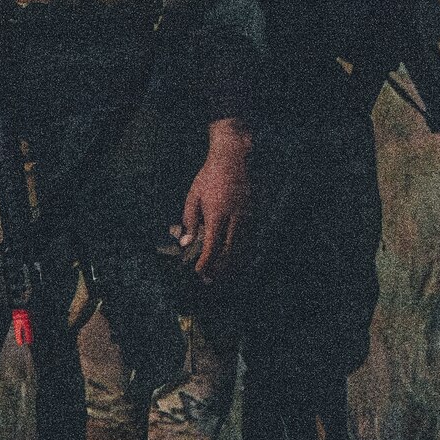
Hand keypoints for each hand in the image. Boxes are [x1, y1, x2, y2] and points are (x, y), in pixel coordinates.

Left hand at [177, 118, 252, 280]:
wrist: (233, 158)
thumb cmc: (209, 177)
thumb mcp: (193, 196)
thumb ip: (189, 220)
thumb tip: (185, 243)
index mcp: (217, 215)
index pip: (212, 247)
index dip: (205, 263)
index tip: (198, 273)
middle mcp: (235, 219)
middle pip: (229, 253)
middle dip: (220, 269)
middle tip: (210, 281)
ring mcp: (246, 217)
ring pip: (242, 248)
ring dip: (231, 264)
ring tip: (221, 275)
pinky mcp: (253, 214)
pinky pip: (249, 239)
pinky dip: (242, 253)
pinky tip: (234, 259)